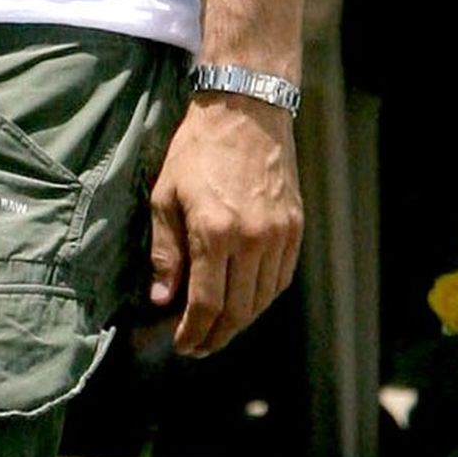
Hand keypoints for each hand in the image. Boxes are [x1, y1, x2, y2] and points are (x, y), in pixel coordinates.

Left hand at [143, 92, 302, 356]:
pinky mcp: (295, 228)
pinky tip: (244, 301)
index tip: (182, 345)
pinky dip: (262, 298)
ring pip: (263, 300)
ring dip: (240, 322)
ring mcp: (280, 235)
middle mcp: (253, 239)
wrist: (246, 110)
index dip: (194, 332)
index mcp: (215, 232)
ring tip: (218, 328)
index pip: (207, 304)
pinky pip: (281, 279)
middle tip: (198, 346)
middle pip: (239, 311)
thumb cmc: (198, 149)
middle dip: (216, 336)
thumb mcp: (165, 195)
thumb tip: (162, 298)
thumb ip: (165, 252)